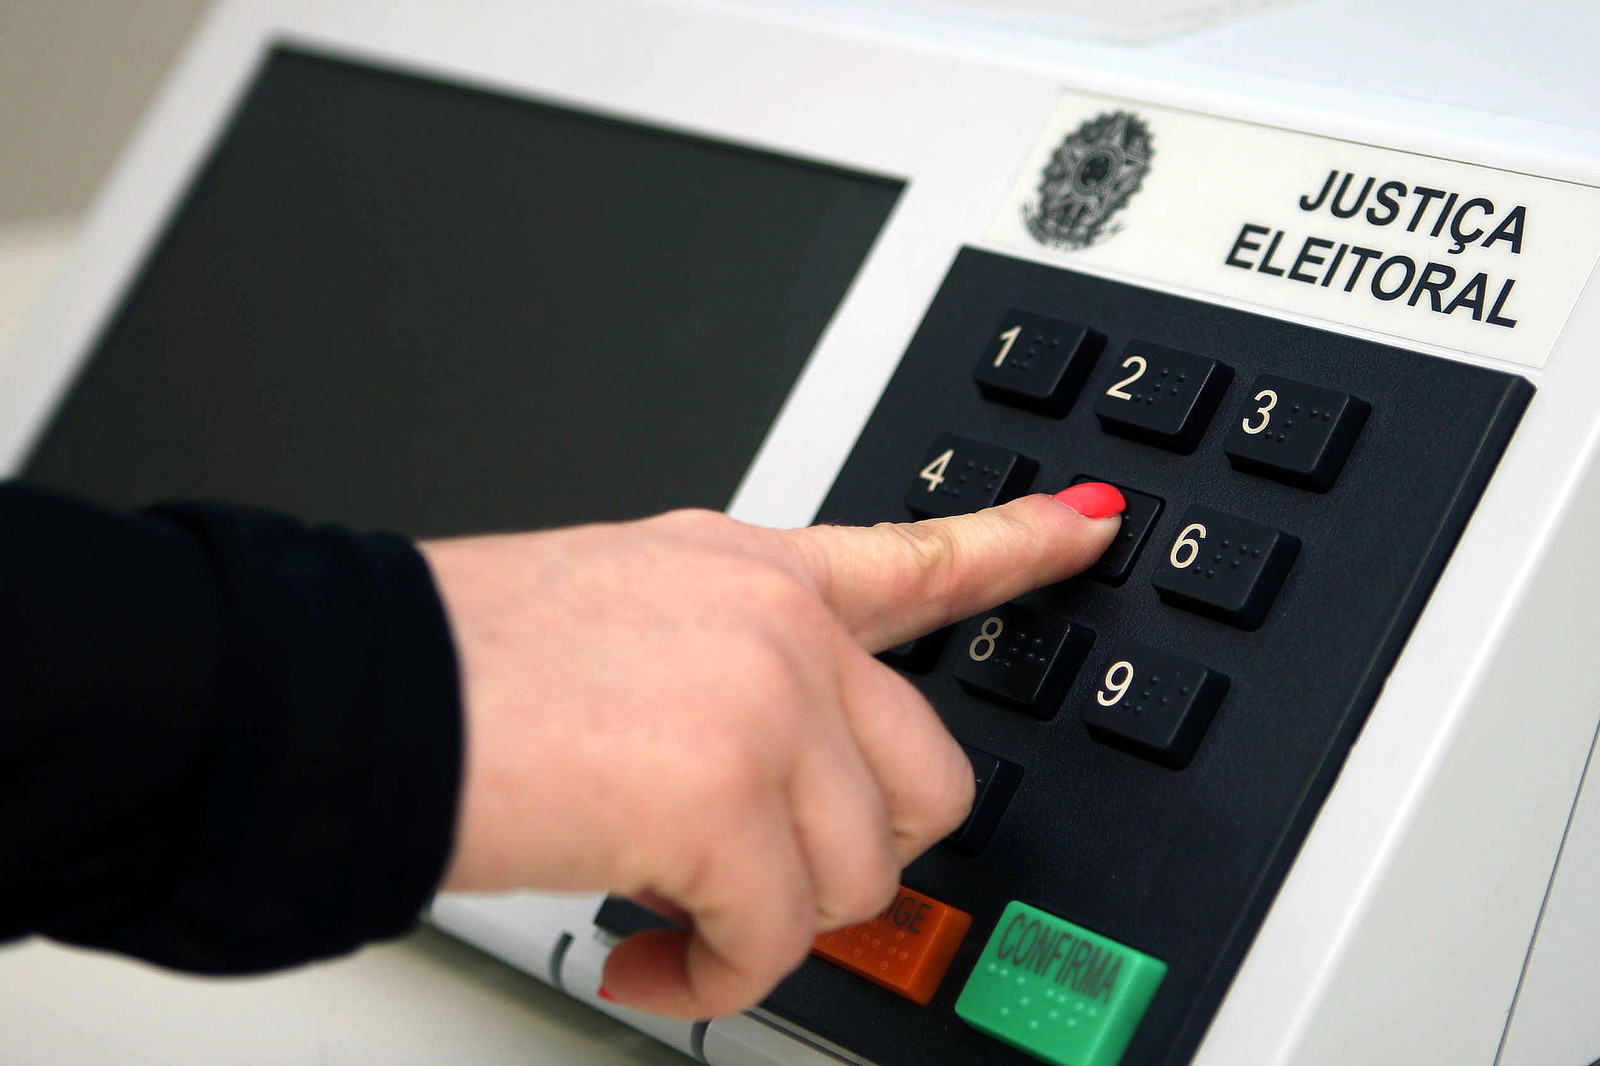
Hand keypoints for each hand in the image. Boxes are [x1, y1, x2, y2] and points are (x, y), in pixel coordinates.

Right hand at [418, 485, 1123, 1018]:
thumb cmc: (460, 665)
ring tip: (667, 907)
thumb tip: (783, 769)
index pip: (917, 555)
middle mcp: (776, 622)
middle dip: (850, 852)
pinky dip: (715, 977)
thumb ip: (730, 670)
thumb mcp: (621, 618)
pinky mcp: (725, 793)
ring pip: (857, 871)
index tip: (1090, 531)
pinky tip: (647, 952)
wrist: (355, 692)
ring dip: (765, 920)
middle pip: (924, 776)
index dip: (1018, 547)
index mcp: (750, 570)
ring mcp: (761, 698)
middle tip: (756, 870)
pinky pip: (778, 939)